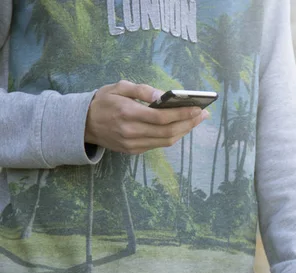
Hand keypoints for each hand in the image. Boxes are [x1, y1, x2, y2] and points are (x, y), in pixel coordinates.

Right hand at [84, 80, 209, 153]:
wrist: (82, 124)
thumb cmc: (103, 101)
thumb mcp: (118, 87)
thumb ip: (141, 90)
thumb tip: (162, 95)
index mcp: (127, 113)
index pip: (161, 117)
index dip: (182, 114)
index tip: (198, 108)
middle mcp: (131, 132)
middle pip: (168, 131)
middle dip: (189, 123)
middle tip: (203, 114)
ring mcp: (132, 144)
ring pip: (166, 141)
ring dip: (184, 131)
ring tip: (196, 120)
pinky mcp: (133, 151)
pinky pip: (158, 145)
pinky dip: (172, 136)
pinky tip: (181, 127)